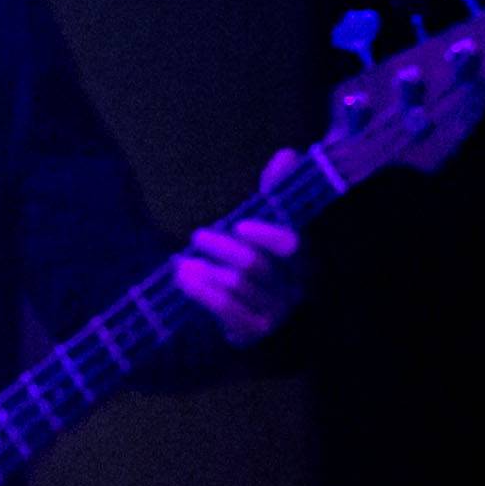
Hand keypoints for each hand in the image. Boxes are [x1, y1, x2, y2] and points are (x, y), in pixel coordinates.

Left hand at [175, 159, 303, 344]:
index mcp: (302, 259)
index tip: (240, 225)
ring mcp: (275, 313)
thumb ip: (276, 191)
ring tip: (182, 262)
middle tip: (198, 235)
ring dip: (204, 271)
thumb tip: (288, 154)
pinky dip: (200, 291)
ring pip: (236, 286)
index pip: (292, 246)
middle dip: (222, 248)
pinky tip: (183, 278)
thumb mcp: (266, 223)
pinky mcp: (253, 331)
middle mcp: (293, 287)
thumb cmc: (258, 260)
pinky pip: (225, 309)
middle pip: (255, 266)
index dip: (267, 235)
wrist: (247, 311)